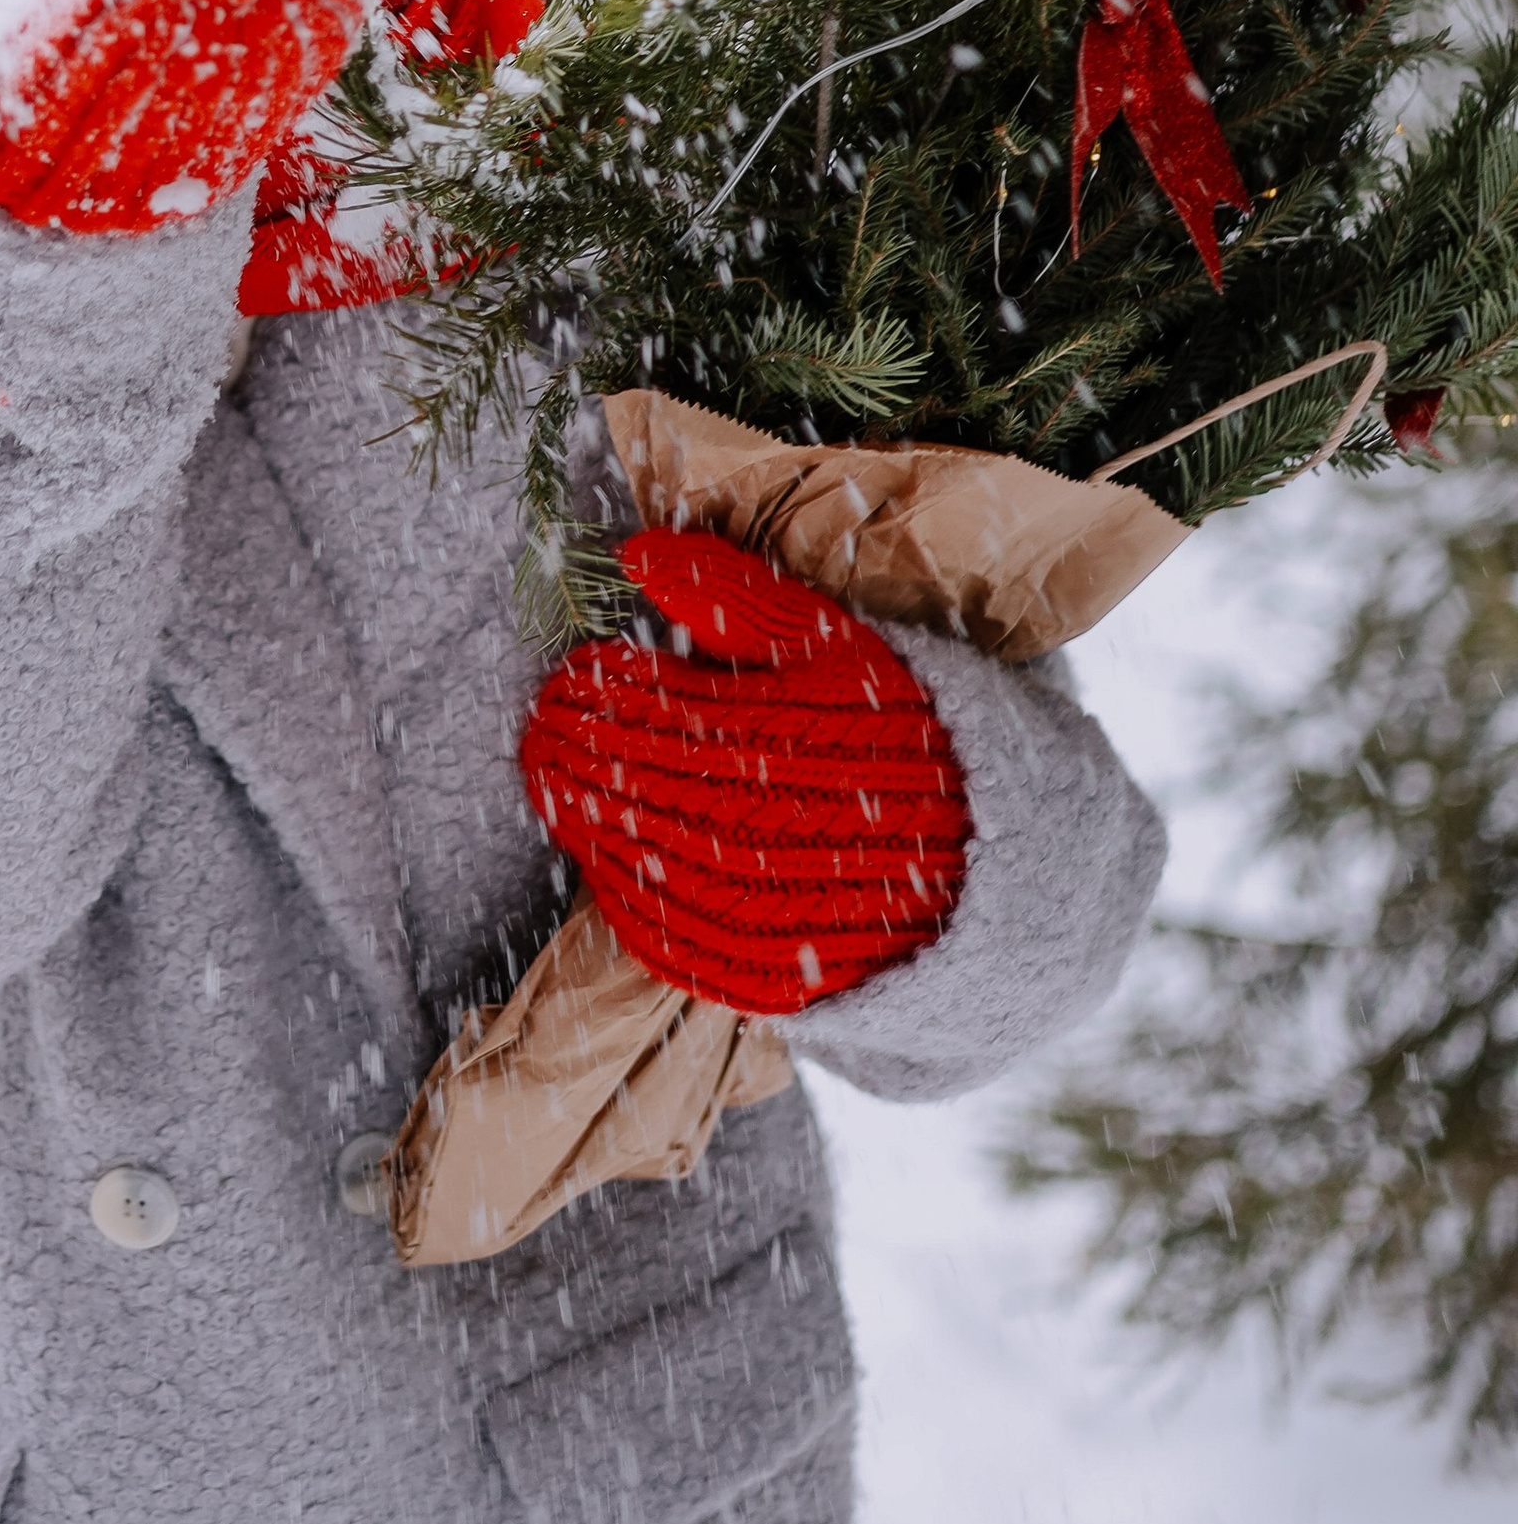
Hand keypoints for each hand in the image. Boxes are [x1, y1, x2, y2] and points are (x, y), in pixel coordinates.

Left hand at [519, 526, 970, 1017]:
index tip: (574, 672)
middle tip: (543, 724)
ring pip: (625, 859)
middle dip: (570, 747)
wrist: (980, 861)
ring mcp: (747, 912)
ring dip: (579, 817)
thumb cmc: (899, 734)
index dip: (594, 688)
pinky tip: (602, 855)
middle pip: (621, 781)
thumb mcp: (830, 645)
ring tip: (556, 781)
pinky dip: (618, 890)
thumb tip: (637, 549)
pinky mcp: (750, 974)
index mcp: (766, 739)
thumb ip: (731, 594)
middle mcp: (750, 829)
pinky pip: (655, 934)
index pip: (641, 707)